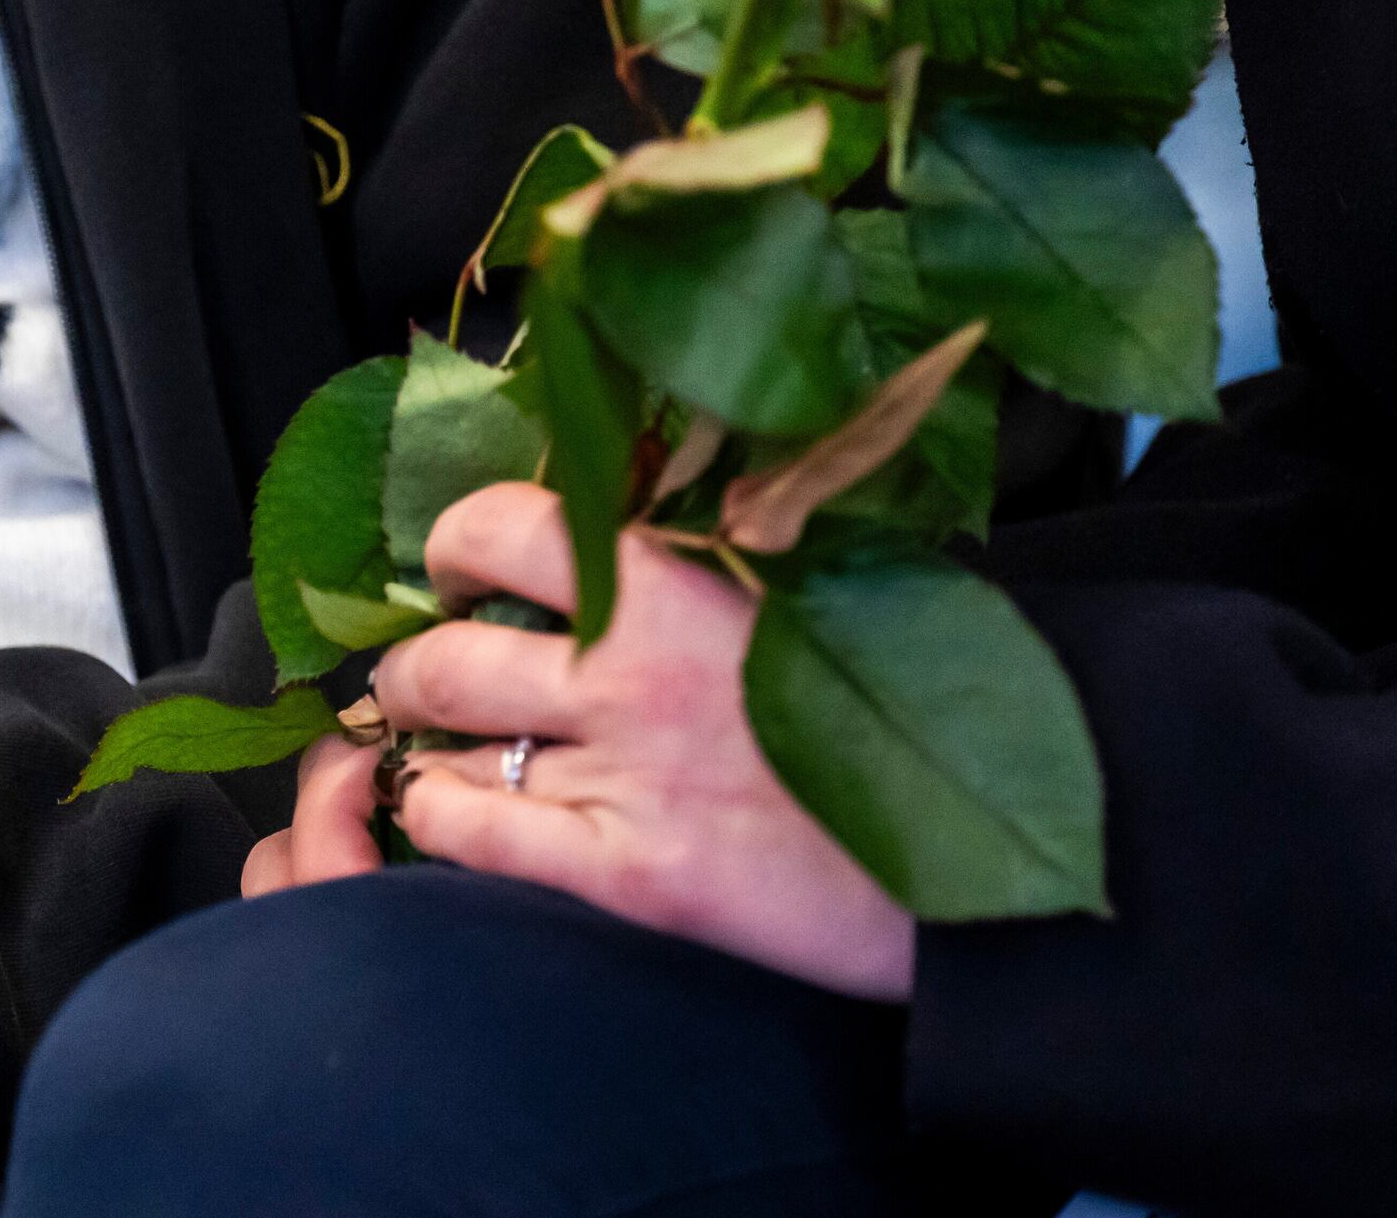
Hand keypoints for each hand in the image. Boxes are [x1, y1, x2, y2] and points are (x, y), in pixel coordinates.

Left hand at [240, 482, 913, 1002]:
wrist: (984, 859)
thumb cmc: (907, 714)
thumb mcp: (809, 598)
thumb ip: (703, 564)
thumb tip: (609, 535)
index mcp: (683, 581)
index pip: (508, 524)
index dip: (458, 546)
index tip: (460, 571)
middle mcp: (634, 668)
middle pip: (445, 648)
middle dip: (412, 663)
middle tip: (427, 674)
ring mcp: (624, 772)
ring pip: (442, 739)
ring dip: (417, 740)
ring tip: (436, 744)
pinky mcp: (628, 872)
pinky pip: (469, 830)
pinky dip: (437, 814)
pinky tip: (454, 810)